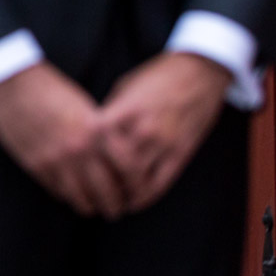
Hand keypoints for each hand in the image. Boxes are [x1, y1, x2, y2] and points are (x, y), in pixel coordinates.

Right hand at [0, 61, 128, 218]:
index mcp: (97, 130)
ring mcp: (56, 159)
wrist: (12, 82)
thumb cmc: (51, 89)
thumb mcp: (84, 106)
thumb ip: (100, 133)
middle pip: (107, 191)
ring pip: (81, 198)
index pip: (129, 170)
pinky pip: (57, 190)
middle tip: (116, 209)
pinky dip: (66, 196)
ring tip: (93, 207)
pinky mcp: (35, 164)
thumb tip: (114, 157)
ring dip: (90, 206)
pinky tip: (69, 194)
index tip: (135, 190)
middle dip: (115, 205)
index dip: (136, 184)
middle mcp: (79, 148)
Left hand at [98, 52, 229, 212]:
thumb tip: (92, 134)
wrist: (199, 74)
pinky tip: (132, 202)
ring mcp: (165, 144)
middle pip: (115, 163)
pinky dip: (144, 197)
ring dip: (120, 192)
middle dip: (100, 177)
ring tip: (108, 198)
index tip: (76, 156)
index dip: (85, 148)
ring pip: (136, 180)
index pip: (97, 135)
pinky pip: (160, 184)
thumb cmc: (158, 77)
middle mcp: (146, 128)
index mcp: (128, 108)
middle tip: (89, 185)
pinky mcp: (181, 154)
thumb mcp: (126, 86)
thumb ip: (111, 111)